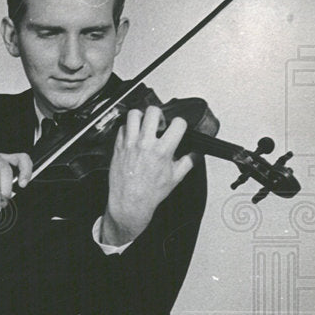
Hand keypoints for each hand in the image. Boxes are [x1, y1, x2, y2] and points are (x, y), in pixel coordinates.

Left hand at [102, 106, 194, 245]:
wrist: (130, 202)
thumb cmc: (150, 193)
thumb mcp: (176, 178)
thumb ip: (189, 162)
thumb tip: (196, 154)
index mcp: (162, 150)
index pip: (178, 123)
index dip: (180, 124)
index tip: (177, 129)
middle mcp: (145, 144)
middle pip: (153, 111)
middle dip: (160, 115)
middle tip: (159, 125)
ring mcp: (130, 144)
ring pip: (134, 114)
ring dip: (141, 117)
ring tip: (144, 126)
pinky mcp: (118, 147)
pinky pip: (122, 127)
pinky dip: (128, 129)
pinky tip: (133, 137)